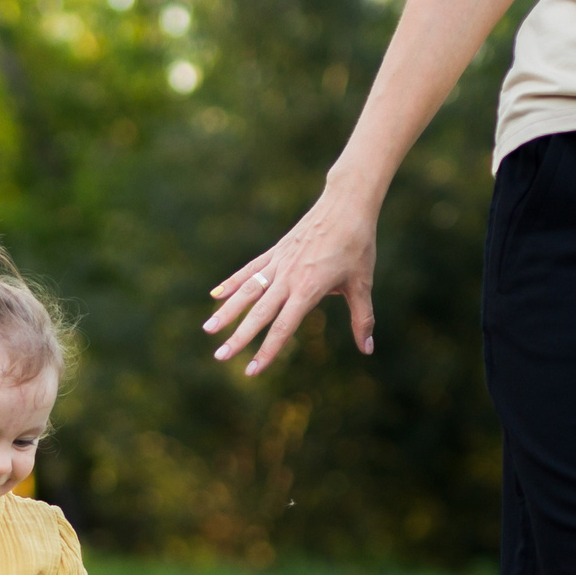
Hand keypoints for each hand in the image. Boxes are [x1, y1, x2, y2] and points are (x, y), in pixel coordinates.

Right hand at [202, 182, 380, 375]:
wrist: (347, 204)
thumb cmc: (358, 245)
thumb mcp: (363, 283)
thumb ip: (363, 319)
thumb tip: (367, 350)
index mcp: (309, 289)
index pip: (283, 327)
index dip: (267, 351)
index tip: (252, 371)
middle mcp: (289, 278)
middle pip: (258, 313)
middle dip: (238, 337)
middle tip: (220, 357)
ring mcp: (279, 263)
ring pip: (247, 292)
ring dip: (226, 312)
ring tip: (208, 330)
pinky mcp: (275, 251)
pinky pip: (249, 271)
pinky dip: (231, 283)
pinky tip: (214, 296)